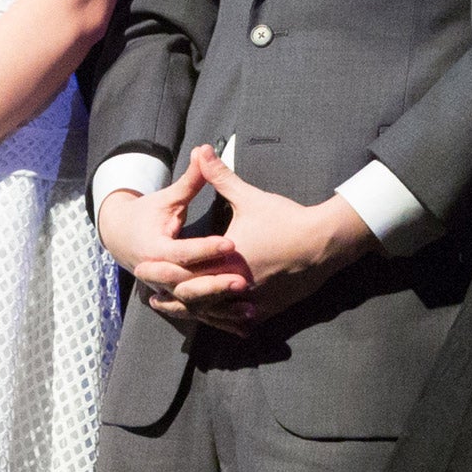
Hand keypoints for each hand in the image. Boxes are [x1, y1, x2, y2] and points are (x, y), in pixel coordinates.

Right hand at [95, 155, 242, 334]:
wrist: (120, 237)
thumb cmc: (147, 214)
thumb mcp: (169, 198)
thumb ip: (191, 180)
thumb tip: (205, 149)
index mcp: (155, 249)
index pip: (183, 252)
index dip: (207, 249)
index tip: (231, 245)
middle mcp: (157, 276)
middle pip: (188, 285)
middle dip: (215, 284)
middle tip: (243, 281)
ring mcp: (166, 292)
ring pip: (195, 306)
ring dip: (222, 308)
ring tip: (250, 307)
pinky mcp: (177, 301)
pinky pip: (201, 314)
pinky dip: (223, 319)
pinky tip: (247, 324)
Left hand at [162, 145, 374, 334]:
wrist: (324, 242)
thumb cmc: (285, 219)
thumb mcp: (249, 197)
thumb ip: (220, 177)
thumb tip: (201, 150)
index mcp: (225, 260)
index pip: (185, 272)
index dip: (164, 273)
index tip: (147, 271)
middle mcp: (236, 285)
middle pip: (196, 299)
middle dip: (175, 298)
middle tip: (155, 298)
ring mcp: (253, 301)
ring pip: (217, 315)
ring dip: (199, 312)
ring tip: (181, 310)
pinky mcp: (269, 309)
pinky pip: (242, 321)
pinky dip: (227, 319)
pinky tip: (218, 319)